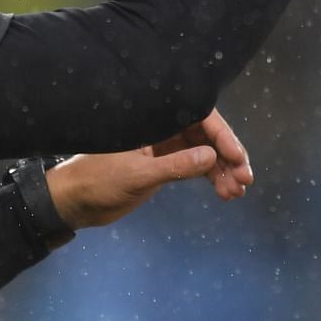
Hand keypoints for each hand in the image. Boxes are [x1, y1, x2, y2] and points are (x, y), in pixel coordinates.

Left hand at [45, 110, 254, 230]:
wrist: (74, 201)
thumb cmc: (97, 181)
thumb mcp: (137, 175)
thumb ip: (175, 166)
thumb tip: (211, 156)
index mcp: (153, 119)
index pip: (199, 118)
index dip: (223, 137)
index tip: (238, 158)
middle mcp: (163, 127)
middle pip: (207, 135)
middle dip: (229, 157)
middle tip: (245, 180)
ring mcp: (166, 145)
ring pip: (205, 153)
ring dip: (224, 171)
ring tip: (237, 192)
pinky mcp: (165, 163)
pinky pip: (197, 166)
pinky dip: (212, 178)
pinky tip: (226, 192)